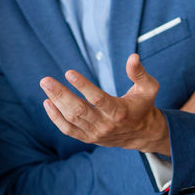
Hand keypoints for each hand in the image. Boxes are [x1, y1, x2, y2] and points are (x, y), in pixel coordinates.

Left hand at [41, 54, 169, 154]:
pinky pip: (68, 130)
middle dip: (61, 94)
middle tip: (46, 80)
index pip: (98, 99)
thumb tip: (133, 56)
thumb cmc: (144, 106)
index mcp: (120, 112)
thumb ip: (139, 73)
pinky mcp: (89, 138)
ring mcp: (96, 133)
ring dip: (56, 102)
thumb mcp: (148, 88)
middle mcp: (106, 125)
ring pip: (71, 119)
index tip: (69, 72)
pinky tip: (47, 103)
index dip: (83, 86)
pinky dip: (56, 118)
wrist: (143, 134)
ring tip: (46, 86)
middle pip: (79, 110)